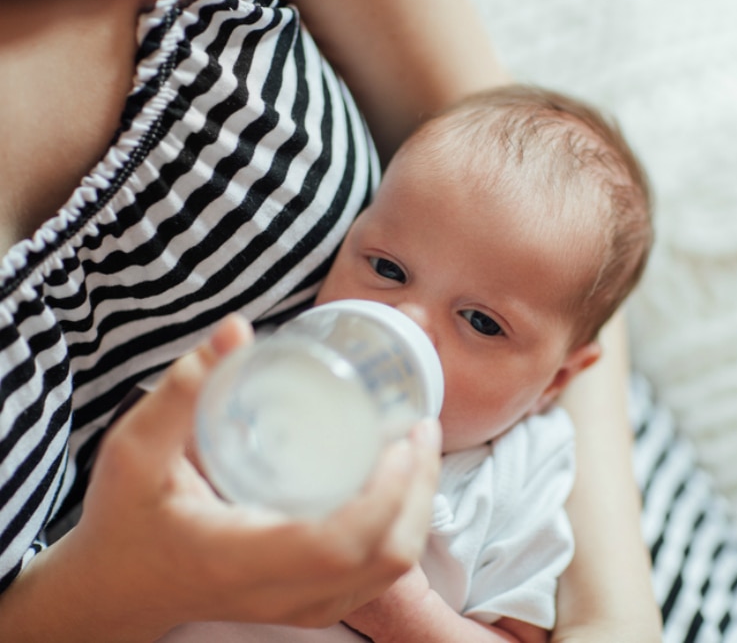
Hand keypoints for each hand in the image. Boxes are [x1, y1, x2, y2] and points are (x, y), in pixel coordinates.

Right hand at [1, 315, 441, 641]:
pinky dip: (402, 528)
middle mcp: (282, 592)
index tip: (401, 438)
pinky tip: (398, 485)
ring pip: (390, 570)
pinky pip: (378, 575)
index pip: (341, 542)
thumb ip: (180, 392)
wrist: (116, 591)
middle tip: (419, 428)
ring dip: (417, 508)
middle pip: (386, 557)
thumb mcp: (135, 453)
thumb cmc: (125, 522)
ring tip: (417, 448)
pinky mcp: (311, 605)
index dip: (387, 493)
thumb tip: (235, 330)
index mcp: (244, 559)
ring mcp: (302, 606)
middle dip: (420, 489)